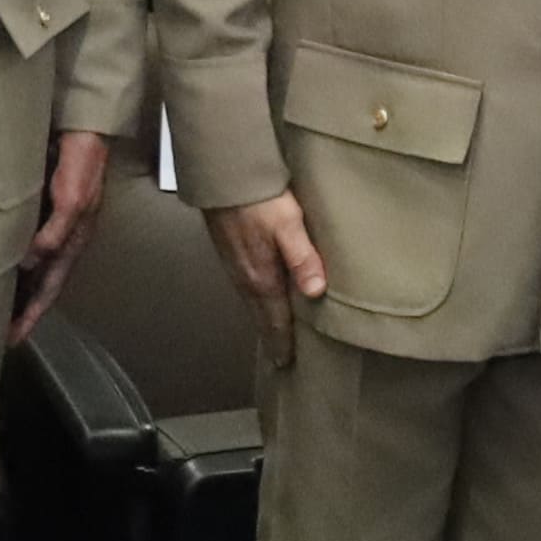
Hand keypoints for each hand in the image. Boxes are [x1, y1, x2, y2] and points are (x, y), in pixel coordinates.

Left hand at [8, 130, 114, 334]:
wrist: (83, 129)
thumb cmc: (81, 163)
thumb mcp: (72, 199)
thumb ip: (54, 232)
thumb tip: (30, 263)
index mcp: (73, 242)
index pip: (50, 289)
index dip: (32, 315)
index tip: (12, 339)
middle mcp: (63, 239)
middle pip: (41, 284)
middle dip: (23, 310)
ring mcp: (53, 226)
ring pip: (32, 268)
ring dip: (17, 289)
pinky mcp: (41, 210)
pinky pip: (24, 245)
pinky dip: (12, 262)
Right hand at [212, 185, 326, 356]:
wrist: (224, 176)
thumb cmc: (260, 199)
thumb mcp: (289, 225)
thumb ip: (302, 257)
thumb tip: (315, 291)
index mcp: (261, 278)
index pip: (274, 321)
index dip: (282, 343)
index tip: (285, 363)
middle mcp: (245, 279)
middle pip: (261, 316)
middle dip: (272, 337)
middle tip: (280, 358)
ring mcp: (235, 267)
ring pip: (252, 303)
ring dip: (263, 319)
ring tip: (274, 332)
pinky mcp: (230, 253)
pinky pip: (246, 287)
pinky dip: (256, 300)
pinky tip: (261, 296)